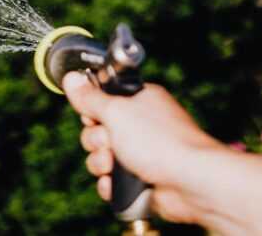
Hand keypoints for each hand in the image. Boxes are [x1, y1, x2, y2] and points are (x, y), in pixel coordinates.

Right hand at [62, 72, 222, 223]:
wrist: (190, 181)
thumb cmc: (160, 141)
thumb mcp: (116, 111)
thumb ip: (90, 97)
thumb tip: (71, 77)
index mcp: (139, 101)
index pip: (102, 100)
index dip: (91, 110)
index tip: (93, 116)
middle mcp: (140, 125)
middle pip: (97, 130)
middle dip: (95, 140)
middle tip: (108, 141)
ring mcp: (141, 153)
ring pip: (101, 156)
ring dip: (100, 162)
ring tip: (114, 165)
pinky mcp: (140, 178)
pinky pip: (111, 180)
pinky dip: (110, 184)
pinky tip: (116, 183)